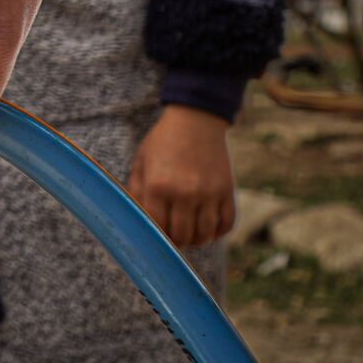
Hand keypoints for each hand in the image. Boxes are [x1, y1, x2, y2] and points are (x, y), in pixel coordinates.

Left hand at [127, 105, 235, 247]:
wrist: (196, 120)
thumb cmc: (162, 142)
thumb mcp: (141, 162)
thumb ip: (135, 191)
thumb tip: (135, 220)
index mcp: (158, 185)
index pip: (157, 228)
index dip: (155, 238)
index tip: (154, 239)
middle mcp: (184, 192)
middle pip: (182, 235)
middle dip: (175, 242)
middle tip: (173, 240)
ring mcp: (208, 192)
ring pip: (205, 234)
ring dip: (197, 240)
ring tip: (190, 236)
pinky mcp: (227, 190)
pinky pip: (227, 223)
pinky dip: (218, 232)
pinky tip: (208, 229)